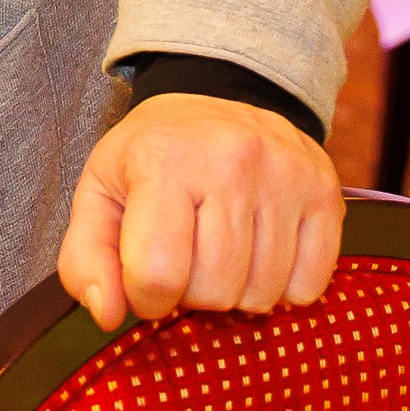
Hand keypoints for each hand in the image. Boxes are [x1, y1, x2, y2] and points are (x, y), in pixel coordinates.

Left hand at [58, 94, 340, 331]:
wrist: (218, 96)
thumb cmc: (152, 157)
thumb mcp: (99, 194)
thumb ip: (85, 260)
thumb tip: (107, 314)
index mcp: (164, 158)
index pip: (157, 273)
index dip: (146, 297)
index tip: (146, 277)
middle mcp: (231, 160)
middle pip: (214, 290)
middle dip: (192, 293)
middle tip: (187, 257)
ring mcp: (285, 174)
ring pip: (262, 295)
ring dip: (236, 291)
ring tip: (221, 250)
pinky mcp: (324, 190)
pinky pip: (308, 286)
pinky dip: (282, 287)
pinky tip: (260, 252)